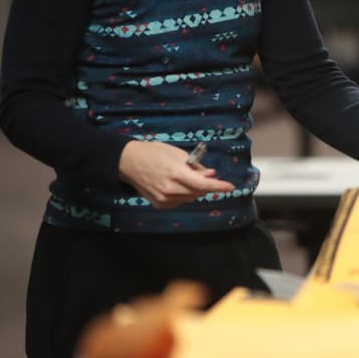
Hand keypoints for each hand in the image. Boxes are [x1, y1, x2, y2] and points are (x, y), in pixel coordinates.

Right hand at [118, 141, 235, 208]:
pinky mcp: (160, 204)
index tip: (230, 187)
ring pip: (191, 198)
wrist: (128, 162)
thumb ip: (195, 166)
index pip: (203, 184)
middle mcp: (171, 189)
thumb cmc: (153, 153)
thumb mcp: (177, 154)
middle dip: (206, 185)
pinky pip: (180, 201)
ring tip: (186, 177)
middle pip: (199, 192)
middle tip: (205, 174)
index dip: (218, 186)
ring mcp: (164, 199)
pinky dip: (185, 194)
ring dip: (196, 189)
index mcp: (176, 173)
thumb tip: (210, 174)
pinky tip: (179, 185)